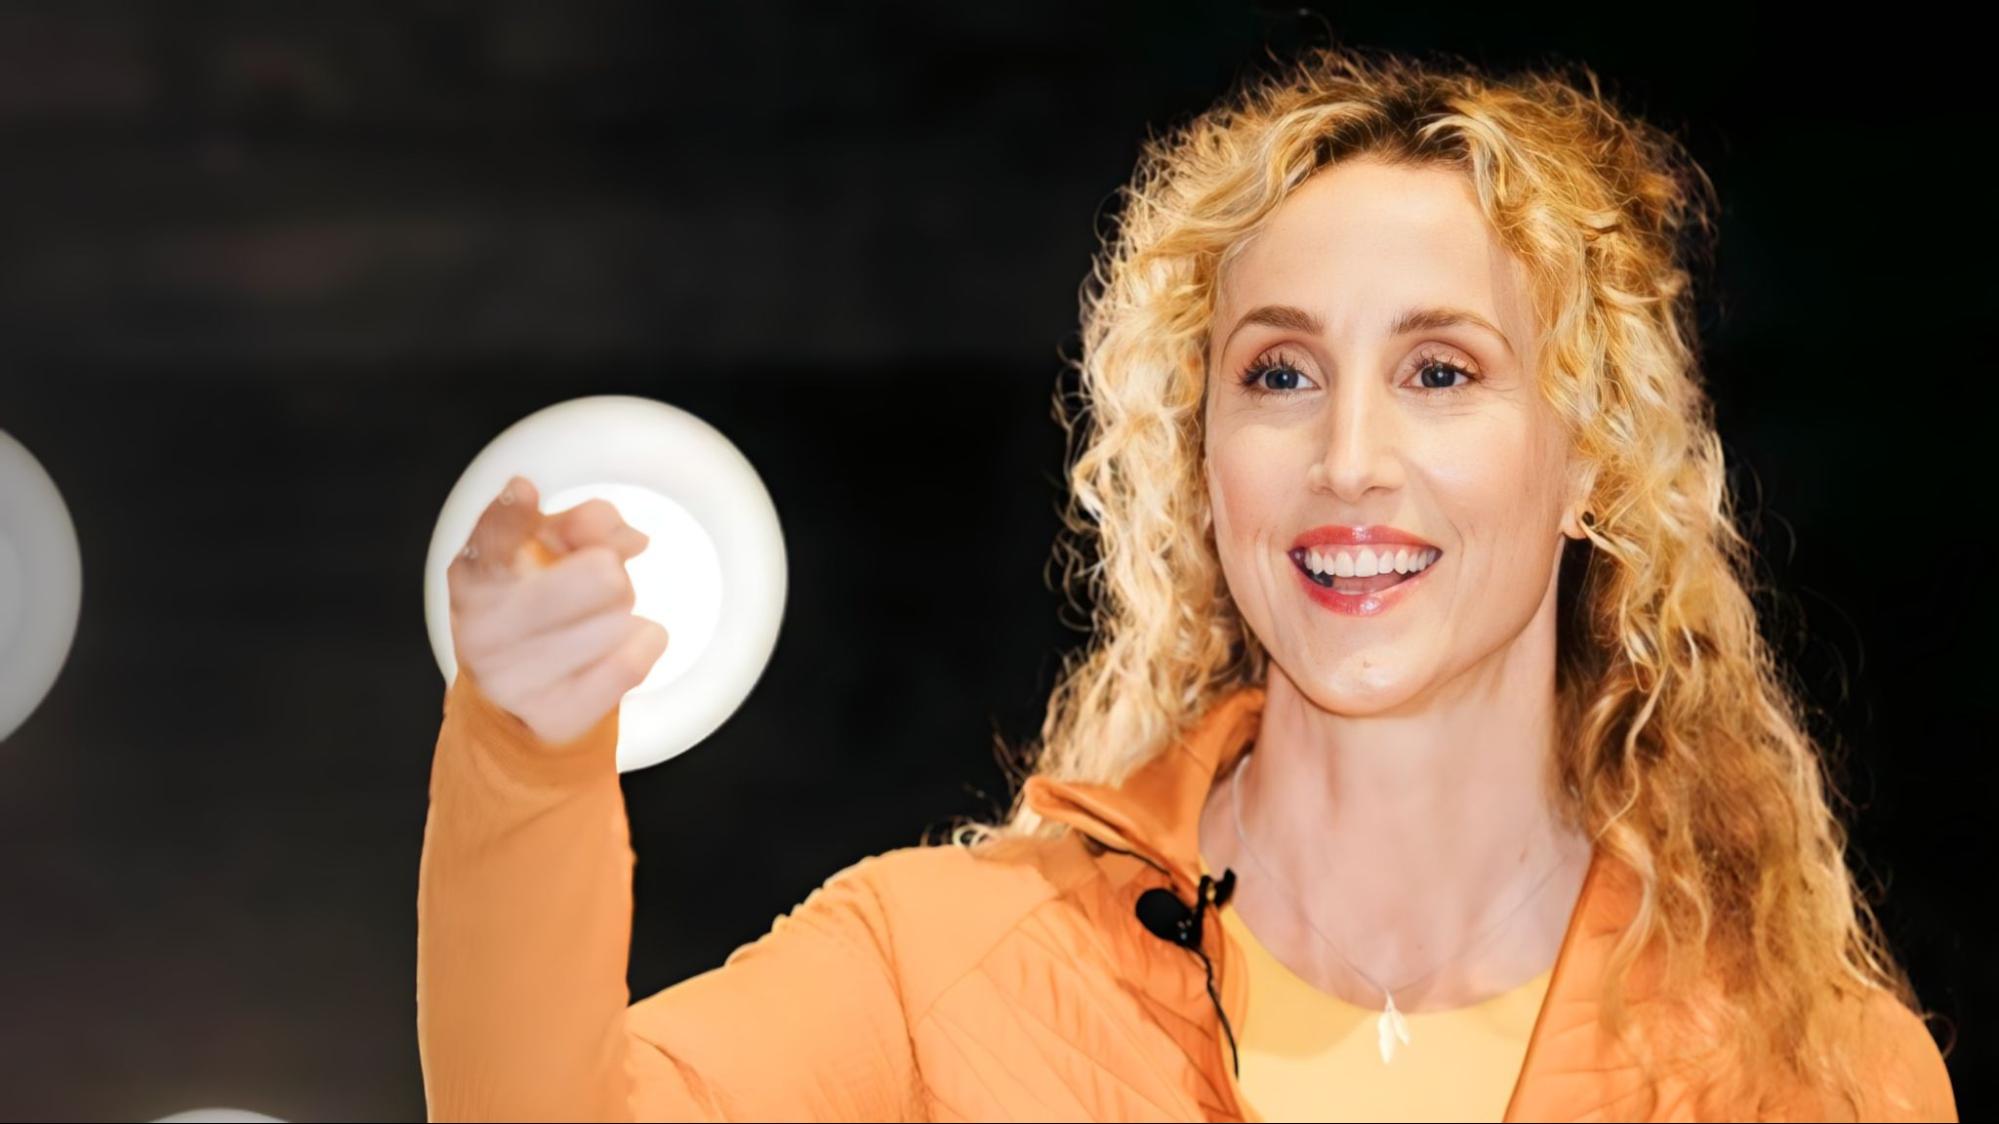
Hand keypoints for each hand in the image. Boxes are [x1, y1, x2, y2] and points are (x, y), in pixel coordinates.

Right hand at [446, 475, 668, 746]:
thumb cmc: (541, 605)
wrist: (521, 703)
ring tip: (591, 627)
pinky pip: (634, 660)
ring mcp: (515, 678)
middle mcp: (484, 628)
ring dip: (622, 614)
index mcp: (475, 576)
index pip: (491, 538)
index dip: (511, 513)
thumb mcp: (548, 552)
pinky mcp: (555, 716)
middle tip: (593, 590)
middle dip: (613, 574)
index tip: (524, 490)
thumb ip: (583, 524)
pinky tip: (619, 648)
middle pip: (601, 574)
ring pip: (623, 618)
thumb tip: (628, 538)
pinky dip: (645, 642)